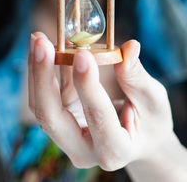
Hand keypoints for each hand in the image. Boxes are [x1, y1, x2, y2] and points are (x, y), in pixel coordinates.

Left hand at [28, 32, 172, 170]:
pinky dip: (44, 71)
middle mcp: (84, 150)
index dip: (87, 84)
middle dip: (43, 76)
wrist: (139, 138)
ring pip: (42, 106)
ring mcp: (68, 138)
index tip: (82, 53)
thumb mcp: (153, 100)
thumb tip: (130, 46)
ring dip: (37, 70)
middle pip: (51, 117)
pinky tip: (47, 48)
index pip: (96, 116)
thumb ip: (137, 76)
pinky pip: (46, 97)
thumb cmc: (151, 121)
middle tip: (41, 42)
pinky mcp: (62, 122)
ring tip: (38, 39)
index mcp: (114, 150)